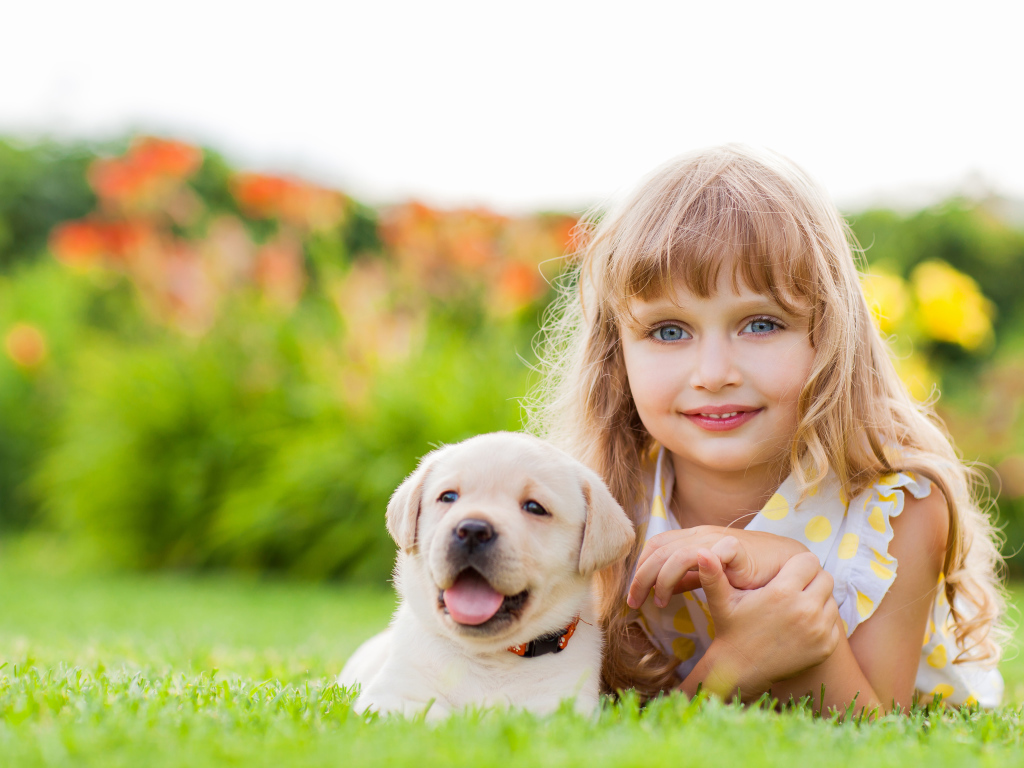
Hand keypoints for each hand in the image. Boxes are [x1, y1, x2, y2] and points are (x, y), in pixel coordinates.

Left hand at [626, 526, 807, 608]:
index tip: (634, 596)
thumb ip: (687, 580)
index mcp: (692, 538)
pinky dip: (684, 573)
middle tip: (633, 603)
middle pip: (657, 550)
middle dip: (640, 577)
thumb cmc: (749, 573)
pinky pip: (701, 555)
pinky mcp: (733, 548)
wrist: (788, 566)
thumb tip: (660, 590)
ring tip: (658, 602)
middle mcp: (700, 535)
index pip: (655, 546)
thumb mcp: (710, 577)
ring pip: (673, 553)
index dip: (640, 569)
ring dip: (658, 579)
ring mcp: (716, 539)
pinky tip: (680, 593)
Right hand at [696, 548, 840, 697]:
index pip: (809, 561)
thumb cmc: (731, 629)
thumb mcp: (720, 600)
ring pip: (831, 599)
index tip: (785, 574)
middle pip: (825, 577)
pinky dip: (822, 621)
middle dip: (810, 579)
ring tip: (795, 606)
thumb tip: (700, 551)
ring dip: (817, 599)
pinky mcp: (826, 646)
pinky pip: (833, 622)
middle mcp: (805, 610)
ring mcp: (819, 630)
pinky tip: (801, 625)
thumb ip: (712, 574)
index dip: (797, 565)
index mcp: (782, 592)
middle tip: (792, 588)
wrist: (742, 669)